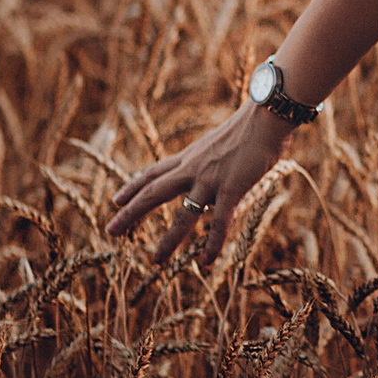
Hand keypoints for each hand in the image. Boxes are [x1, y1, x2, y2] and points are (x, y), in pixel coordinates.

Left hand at [105, 105, 289, 264]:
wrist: (268, 115)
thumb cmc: (253, 124)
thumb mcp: (221, 141)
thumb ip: (212, 156)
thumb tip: (214, 166)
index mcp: (190, 156)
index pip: (153, 172)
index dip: (133, 187)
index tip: (116, 200)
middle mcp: (193, 168)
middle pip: (153, 192)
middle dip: (131, 212)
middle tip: (110, 231)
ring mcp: (210, 180)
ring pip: (184, 215)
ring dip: (168, 240)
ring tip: (156, 261)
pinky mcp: (231, 188)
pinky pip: (220, 221)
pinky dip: (213, 243)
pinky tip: (206, 261)